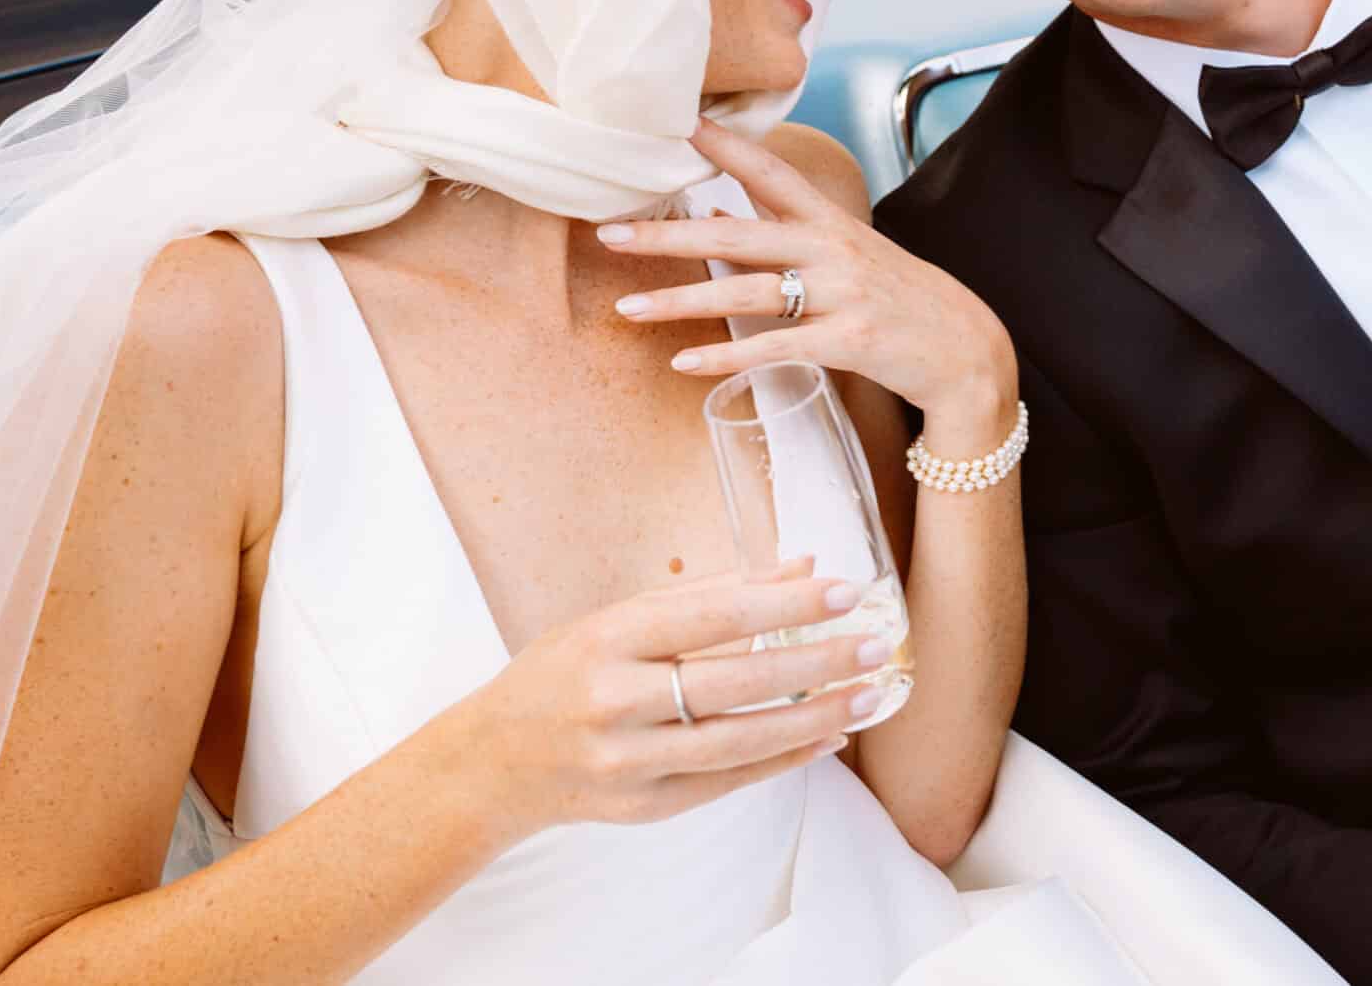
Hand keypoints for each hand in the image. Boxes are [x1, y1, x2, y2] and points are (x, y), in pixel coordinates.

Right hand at [440, 562, 890, 840]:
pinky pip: (730, 781)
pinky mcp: (645, 807)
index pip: (712, 617)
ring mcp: (630, 761)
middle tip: (877, 643)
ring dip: (814, 717)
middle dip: (815, 662)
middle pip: (734, 682)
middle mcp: (616, 702)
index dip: (783, 603)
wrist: (495, 762)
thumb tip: (803, 564)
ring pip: (739, 741)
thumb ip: (711, 593)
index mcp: (609, 639)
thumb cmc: (563, 673)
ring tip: (869, 693)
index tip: (844, 589)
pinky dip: (785, 758)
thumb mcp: (620, 617)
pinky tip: (829, 735)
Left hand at [600, 118, 1017, 434]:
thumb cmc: (903, 302)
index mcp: (832, 222)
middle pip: (737, 233)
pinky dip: (726, 357)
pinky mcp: (849, 341)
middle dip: (669, 233)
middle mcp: (833, 249)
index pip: (771, 172)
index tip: (678, 123)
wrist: (967, 351)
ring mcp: (841, 294)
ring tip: (628, 306)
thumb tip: (733, 216)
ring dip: (681, 300)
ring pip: (746, 291)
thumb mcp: (855, 255)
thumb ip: (799, 237)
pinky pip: (774, 348)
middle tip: (610, 231)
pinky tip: (685, 363)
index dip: (725, 147)